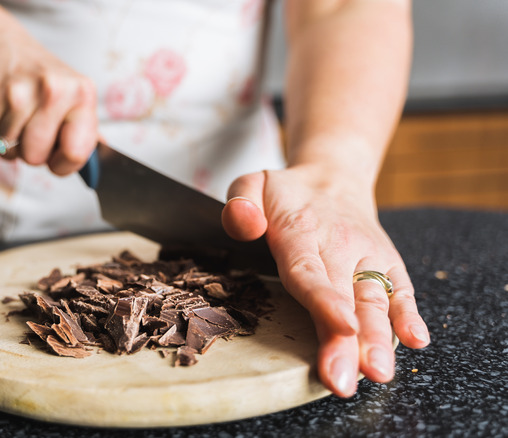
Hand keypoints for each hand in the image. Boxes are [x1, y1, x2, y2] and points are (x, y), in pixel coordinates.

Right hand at [0, 32, 97, 174]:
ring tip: (12, 114)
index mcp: (81, 93)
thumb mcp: (72, 96)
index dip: (63, 164)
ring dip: (8, 141)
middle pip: (36, 157)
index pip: (75, 153)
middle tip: (30, 127)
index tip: (56, 154)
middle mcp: (52, 90)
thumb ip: (85, 132)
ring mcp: (17, 93)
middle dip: (30, 151)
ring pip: (9, 151)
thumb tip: (97, 170)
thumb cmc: (38, 77)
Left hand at [221, 165, 429, 396]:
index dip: (325, 302)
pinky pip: (401, 290)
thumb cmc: (286, 193)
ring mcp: (368, 257)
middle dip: (347, 342)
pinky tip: (416, 341)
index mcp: (301, 230)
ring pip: (374, 301)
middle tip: (344, 380)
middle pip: (344, 298)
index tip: (340, 328)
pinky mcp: (387, 265)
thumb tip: (245, 225)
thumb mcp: (251, 184)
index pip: (310, 271)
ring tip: (378, 372)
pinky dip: (409, 315)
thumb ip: (240, 202)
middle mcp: (340, 245)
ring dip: (378, 339)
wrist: (333, 177)